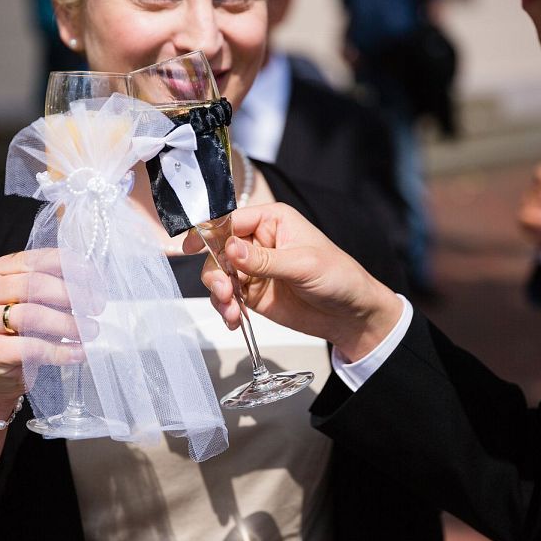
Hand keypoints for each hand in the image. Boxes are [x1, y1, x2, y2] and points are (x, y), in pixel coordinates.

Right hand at [0, 248, 87, 405]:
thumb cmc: (25, 327)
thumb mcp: (38, 300)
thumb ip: (56, 285)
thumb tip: (93, 283)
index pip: (37, 259)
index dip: (69, 267)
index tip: (94, 278)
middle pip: (33, 285)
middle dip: (70, 295)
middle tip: (96, 307)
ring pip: (30, 316)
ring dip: (67, 324)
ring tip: (91, 330)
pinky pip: (28, 348)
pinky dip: (59, 351)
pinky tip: (78, 352)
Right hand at [184, 202, 398, 359]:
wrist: (350, 314)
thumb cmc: (338, 277)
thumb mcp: (303, 265)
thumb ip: (264, 260)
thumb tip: (229, 248)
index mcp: (274, 220)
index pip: (232, 220)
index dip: (209, 232)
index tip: (191, 248)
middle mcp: (260, 241)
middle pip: (218, 250)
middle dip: (215, 273)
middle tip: (224, 293)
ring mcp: (254, 268)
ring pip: (219, 275)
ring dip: (219, 295)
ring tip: (232, 312)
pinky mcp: (253, 293)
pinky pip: (227, 297)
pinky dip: (225, 309)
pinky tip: (234, 320)